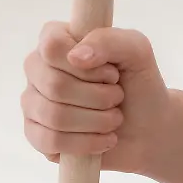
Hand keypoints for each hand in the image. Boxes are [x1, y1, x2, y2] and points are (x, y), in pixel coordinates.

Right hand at [21, 21, 170, 174]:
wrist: (149, 130)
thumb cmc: (139, 86)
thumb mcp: (136, 51)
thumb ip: (109, 40)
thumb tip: (76, 56)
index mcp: (55, 41)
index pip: (52, 46)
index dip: (87, 66)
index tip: (112, 74)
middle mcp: (38, 70)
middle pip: (54, 85)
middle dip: (98, 98)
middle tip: (117, 99)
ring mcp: (33, 103)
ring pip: (53, 116)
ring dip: (96, 121)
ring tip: (114, 120)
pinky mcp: (36, 135)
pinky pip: (49, 141)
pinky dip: (85, 143)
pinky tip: (103, 140)